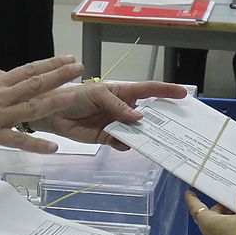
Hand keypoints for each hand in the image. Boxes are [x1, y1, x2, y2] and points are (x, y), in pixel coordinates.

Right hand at [0, 55, 89, 151]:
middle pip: (35, 83)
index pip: (28, 70)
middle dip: (60, 75)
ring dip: (55, 102)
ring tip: (75, 96)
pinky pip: (17, 140)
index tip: (67, 57)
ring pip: (31, 107)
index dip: (50, 64)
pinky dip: (36, 144)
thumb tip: (9, 91)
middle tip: (80, 67)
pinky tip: (52, 148)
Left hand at [39, 79, 185, 149]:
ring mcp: (117, 124)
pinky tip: (128, 144)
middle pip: (148, 114)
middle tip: (177, 125)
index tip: (183, 93)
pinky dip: (127, 144)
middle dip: (162, 119)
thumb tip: (137, 117)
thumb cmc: (74, 96)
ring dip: (145, 135)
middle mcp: (124, 108)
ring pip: (137, 131)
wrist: (52, 113)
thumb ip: (117, 105)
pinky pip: (123, 142)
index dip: (166, 91)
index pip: (149, 90)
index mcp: (123, 92)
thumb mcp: (98, 94)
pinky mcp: (108, 138)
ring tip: (157, 140)